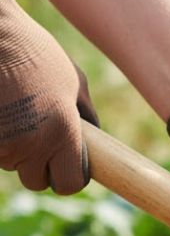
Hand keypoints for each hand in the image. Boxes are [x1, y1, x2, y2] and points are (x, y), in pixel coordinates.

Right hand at [0, 0, 98, 193]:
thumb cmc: (34, 51)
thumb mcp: (73, 81)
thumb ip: (86, 116)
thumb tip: (95, 141)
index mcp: (62, 134)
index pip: (69, 184)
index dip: (69, 177)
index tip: (67, 165)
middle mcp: (30, 144)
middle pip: (36, 181)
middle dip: (39, 166)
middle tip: (39, 139)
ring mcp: (0, 143)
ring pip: (11, 164)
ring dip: (14, 150)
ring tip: (17, 115)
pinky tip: (2, 113)